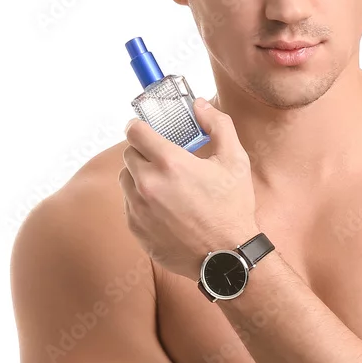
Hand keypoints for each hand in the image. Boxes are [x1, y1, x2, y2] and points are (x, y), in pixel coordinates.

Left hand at [119, 98, 257, 279]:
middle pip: (128, 154)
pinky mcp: (136, 229)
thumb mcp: (235, 161)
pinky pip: (129, 205)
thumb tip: (200, 105)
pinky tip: (163, 207)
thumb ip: (218, 125)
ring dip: (139, 176)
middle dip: (143, 152)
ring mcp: (138, 209)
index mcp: (169, 163)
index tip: (145, 129)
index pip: (135, 132)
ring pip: (125, 180)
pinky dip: (141, 201)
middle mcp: (147, 184)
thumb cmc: (232, 208)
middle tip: (162, 158)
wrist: (226, 257)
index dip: (139, 126)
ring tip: (163, 184)